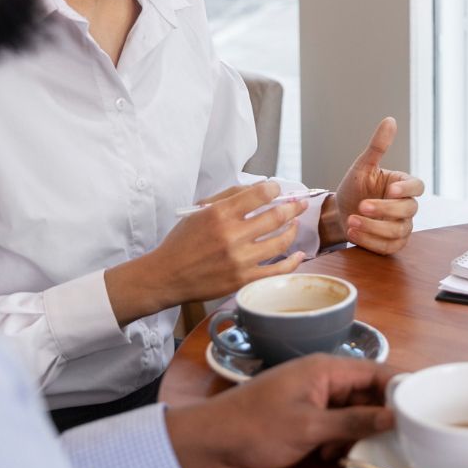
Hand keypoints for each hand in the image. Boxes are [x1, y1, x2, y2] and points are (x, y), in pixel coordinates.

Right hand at [103, 180, 308, 324]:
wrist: (166, 275)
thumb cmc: (183, 241)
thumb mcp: (200, 210)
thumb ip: (230, 195)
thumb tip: (262, 187)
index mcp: (220, 214)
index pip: (260, 194)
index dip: (275, 189)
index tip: (278, 190)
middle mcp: (232, 235)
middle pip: (276, 216)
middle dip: (293, 207)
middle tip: (300, 204)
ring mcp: (239, 259)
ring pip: (280, 242)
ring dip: (292, 230)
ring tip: (295, 224)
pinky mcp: (243, 280)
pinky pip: (276, 271)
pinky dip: (292, 262)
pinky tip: (299, 254)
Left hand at [166, 354, 394, 467]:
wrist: (212, 438)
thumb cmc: (258, 427)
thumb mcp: (310, 428)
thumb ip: (354, 421)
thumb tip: (393, 415)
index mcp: (326, 368)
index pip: (377, 371)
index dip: (400, 388)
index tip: (423, 409)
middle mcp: (323, 376)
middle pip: (367, 392)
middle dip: (376, 418)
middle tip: (388, 443)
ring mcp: (312, 393)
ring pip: (351, 409)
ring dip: (354, 431)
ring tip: (344, 451)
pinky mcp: (303, 411)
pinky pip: (334, 420)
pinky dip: (336, 437)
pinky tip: (328, 454)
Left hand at [322, 117, 423, 252]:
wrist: (340, 212)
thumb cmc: (355, 188)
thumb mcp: (363, 167)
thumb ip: (377, 147)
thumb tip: (389, 120)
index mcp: (403, 185)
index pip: (418, 187)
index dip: (407, 190)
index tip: (390, 190)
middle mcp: (406, 207)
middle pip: (408, 210)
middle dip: (383, 210)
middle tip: (360, 206)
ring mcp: (402, 227)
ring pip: (398, 231)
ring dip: (373, 227)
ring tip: (351, 220)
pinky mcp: (392, 244)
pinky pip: (388, 246)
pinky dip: (370, 240)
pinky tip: (353, 232)